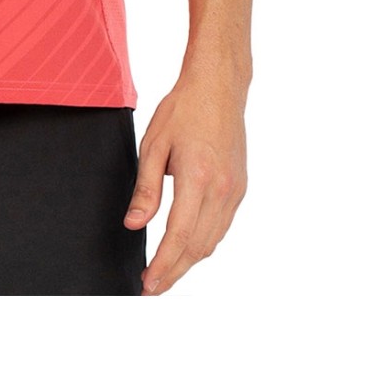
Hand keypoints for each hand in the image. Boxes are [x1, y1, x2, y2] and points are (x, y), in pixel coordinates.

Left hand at [123, 72, 247, 294]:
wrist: (219, 88)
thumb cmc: (183, 110)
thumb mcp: (154, 145)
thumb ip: (146, 189)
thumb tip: (134, 224)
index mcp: (196, 178)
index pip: (178, 236)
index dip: (163, 265)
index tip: (148, 284)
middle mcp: (221, 189)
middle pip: (197, 247)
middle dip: (174, 272)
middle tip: (152, 288)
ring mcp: (235, 190)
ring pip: (212, 240)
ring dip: (190, 261)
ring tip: (167, 273)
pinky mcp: (240, 187)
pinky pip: (222, 226)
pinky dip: (204, 243)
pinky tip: (188, 248)